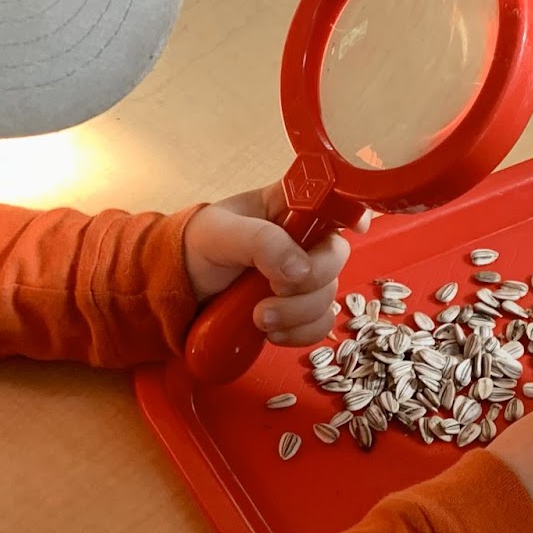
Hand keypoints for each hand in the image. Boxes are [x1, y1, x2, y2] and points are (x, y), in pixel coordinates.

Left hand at [182, 183, 365, 347]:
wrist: (177, 293)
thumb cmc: (194, 248)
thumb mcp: (219, 234)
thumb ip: (261, 242)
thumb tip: (300, 269)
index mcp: (288, 207)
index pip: (332, 199)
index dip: (351, 210)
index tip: (355, 228)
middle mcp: (302, 240)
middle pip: (336, 256)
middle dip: (309, 282)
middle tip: (273, 289)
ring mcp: (302, 278)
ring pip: (329, 296)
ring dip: (297, 313)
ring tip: (259, 317)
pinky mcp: (297, 311)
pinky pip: (320, 325)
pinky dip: (298, 333)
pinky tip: (271, 332)